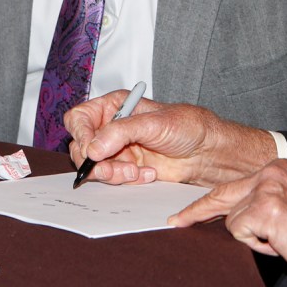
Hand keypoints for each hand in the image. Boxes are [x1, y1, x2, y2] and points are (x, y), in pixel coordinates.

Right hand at [64, 92, 275, 186]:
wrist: (207, 152)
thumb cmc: (188, 127)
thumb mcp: (154, 123)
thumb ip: (121, 132)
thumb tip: (93, 148)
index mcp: (114, 106)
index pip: (79, 118)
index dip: (80, 133)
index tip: (91, 149)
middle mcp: (112, 127)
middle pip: (82, 146)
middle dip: (96, 162)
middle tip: (114, 169)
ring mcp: (118, 149)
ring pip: (95, 167)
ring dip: (112, 174)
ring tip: (136, 172)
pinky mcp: (127, 168)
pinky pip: (112, 179)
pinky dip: (126, 180)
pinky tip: (148, 175)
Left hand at [171, 159, 286, 286]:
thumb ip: (262, 204)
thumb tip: (231, 215)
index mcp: (278, 169)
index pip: (234, 185)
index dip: (210, 202)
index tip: (187, 212)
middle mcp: (271, 172)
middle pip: (222, 194)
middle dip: (198, 212)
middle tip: (177, 221)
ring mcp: (267, 188)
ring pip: (232, 219)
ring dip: (251, 237)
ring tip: (281, 240)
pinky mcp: (264, 208)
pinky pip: (240, 232)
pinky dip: (257, 245)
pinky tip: (280, 242)